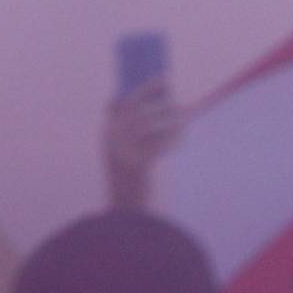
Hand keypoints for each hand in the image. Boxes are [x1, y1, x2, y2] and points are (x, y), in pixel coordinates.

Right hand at [103, 77, 185, 210]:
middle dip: (162, 102)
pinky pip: (159, 144)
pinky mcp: (137, 166)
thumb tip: (164, 102)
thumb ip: (133, 131)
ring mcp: (122, 154)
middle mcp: (111, 142)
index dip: (143, 89)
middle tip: (179, 101)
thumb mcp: (126, 154)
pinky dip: (173, 139)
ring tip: (185, 117)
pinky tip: (181, 138)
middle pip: (139, 110)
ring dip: (171, 119)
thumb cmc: (132, 181)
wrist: (127, 213)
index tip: (163, 80)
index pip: (121, 103)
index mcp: (107, 136)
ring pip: (150, 124)